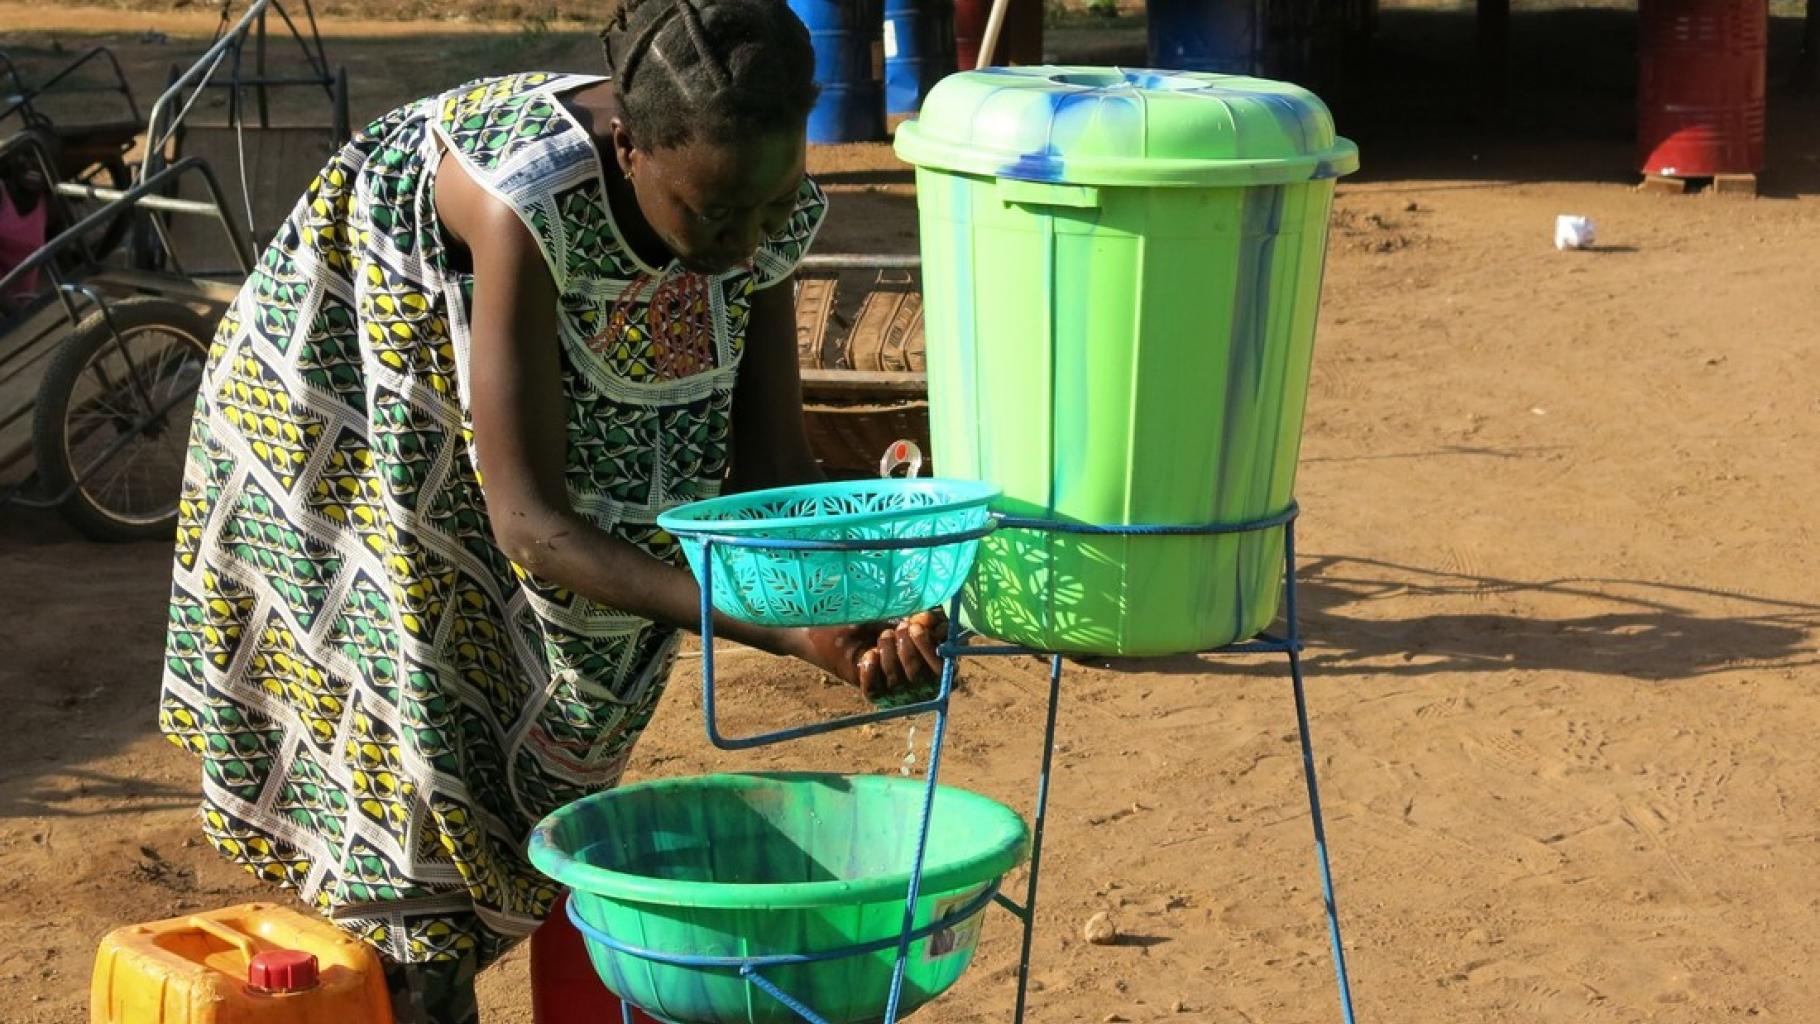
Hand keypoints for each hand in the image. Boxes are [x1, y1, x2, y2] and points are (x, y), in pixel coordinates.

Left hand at [796, 610, 947, 699]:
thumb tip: (932, 620)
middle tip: (900, 627)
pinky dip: (872, 669)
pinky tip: (869, 654)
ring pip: (898, 681)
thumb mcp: (903, 615)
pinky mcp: (874, 693)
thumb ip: (923, 619)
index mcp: (934, 663)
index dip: (932, 650)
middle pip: (922, 677)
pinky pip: (875, 689)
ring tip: (883, 635)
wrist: (841, 627)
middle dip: (911, 650)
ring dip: (890, 653)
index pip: (945, 670)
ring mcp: (896, 690)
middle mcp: (918, 682)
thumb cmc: (879, 618)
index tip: (916, 626)